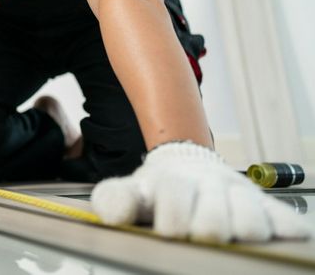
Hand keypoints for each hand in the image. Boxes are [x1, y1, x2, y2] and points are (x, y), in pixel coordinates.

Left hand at [91, 141, 311, 241]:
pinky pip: (285, 221)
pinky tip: (269, 236)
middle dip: (203, 232)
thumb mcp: (131, 190)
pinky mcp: (265, 204)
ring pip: (252, 224)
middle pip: (215, 222)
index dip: (172, 220)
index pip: (177, 197)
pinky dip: (281, 230)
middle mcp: (210, 184)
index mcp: (174, 181)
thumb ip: (114, 200)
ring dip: (238, 235)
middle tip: (197, 234)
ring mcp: (240, 193)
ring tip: (225, 234)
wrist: (184, 163)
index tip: (167, 231)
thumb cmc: (157, 189)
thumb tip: (116, 214)